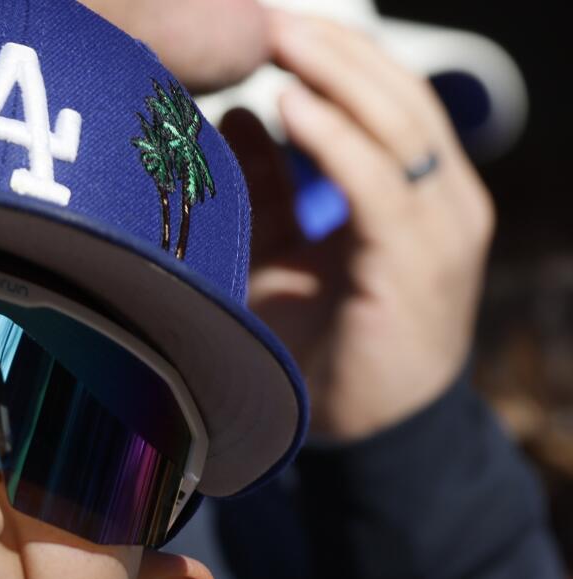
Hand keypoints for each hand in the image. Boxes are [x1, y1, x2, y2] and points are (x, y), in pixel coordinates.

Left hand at [224, 10, 494, 441]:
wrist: (364, 441)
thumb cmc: (320, 350)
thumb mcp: (285, 252)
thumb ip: (269, 188)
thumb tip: (230, 115)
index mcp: (418, 194)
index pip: (390, 97)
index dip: (338, 54)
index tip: (274, 21)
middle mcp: (442, 202)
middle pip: (398, 95)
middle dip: (335, 50)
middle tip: (270, 16)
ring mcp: (439, 231)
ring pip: (396, 126)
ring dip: (335, 76)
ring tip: (279, 38)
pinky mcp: (415, 266)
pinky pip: (377, 184)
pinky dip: (334, 140)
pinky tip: (289, 108)